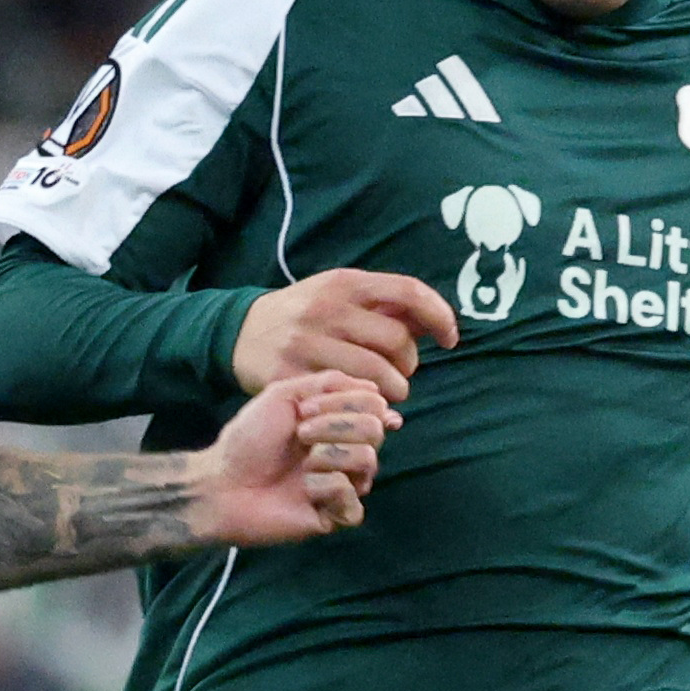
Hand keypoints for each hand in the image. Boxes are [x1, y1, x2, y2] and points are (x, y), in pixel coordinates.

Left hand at [189, 372, 396, 547]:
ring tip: (302, 465)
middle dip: (337, 426)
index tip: (304, 408)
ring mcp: (343, 484)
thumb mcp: (285, 395)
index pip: (373, 404)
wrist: (223, 483)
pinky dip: (327, 489)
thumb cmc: (249, 440)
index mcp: (337, 422)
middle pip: (375, 430)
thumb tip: (375, 389)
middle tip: (300, 434)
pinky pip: (353, 501)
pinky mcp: (335, 516)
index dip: (346, 401)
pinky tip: (304, 492)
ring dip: (330, 455)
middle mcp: (345, 452)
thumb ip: (329, 384)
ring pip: (368, 462)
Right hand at [232, 268, 453, 401]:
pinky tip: (362, 405)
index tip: (449, 338)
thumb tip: (432, 322)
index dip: (440, 316)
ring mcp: (308, 344)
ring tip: (385, 393)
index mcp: (345, 283)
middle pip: (398, 341)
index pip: (409, 292)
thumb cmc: (303, 314)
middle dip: (409, 363)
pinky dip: (365, 406)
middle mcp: (327, 309)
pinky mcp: (293, 377)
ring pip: (378, 376)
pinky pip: (346, 397)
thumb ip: (383, 305)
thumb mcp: (338, 294)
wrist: (240, 332)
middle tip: (400, 372)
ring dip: (393, 391)